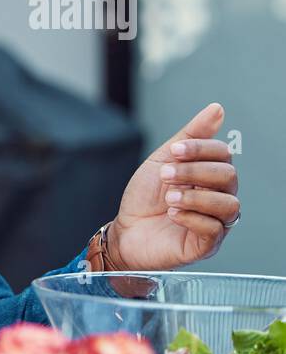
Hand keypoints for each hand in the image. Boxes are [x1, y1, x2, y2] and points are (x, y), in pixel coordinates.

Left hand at [110, 102, 240, 270]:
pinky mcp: (206, 244)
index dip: (200, 149)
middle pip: (228, 177)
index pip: (223, 155)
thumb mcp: (162, 159)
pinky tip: (173, 214)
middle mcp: (217, 196)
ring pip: (229, 205)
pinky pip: (215, 230)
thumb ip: (190, 136)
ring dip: (196, 196)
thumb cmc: (144, 198)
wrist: (125, 230)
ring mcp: (215, 221)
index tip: (173, 151)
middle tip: (165, 175)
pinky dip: (193, 218)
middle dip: (194, 172)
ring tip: (170, 197)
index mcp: (209, 174)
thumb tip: (217, 109)